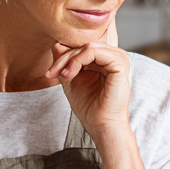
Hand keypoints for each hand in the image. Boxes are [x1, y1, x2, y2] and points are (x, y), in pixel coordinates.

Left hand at [45, 22, 131, 142]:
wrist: (100, 124)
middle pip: (82, 44)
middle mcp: (113, 55)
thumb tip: (56, 44)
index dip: (63, 55)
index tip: (49, 73)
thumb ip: (65, 62)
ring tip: (62, 75)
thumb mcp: (71, 80)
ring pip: (86, 46)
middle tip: (52, 73)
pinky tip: (70, 73)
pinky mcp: (120, 63)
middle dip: (63, 58)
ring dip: (69, 59)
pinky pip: (93, 51)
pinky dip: (78, 60)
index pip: (81, 46)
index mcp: (104, 59)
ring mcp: (119, 57)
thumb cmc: (89, 106)